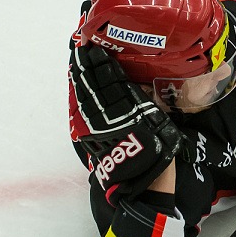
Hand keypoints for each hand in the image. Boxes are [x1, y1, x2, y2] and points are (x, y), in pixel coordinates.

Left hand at [69, 45, 185, 200]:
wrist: (143, 187)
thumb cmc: (159, 154)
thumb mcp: (161, 123)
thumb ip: (145, 102)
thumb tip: (133, 82)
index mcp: (131, 111)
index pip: (112, 81)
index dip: (103, 65)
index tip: (96, 49)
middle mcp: (111, 117)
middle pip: (95, 87)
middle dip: (87, 68)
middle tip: (81, 50)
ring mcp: (97, 129)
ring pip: (85, 99)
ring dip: (79, 81)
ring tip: (76, 64)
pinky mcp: (88, 140)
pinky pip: (80, 115)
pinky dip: (76, 100)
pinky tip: (75, 90)